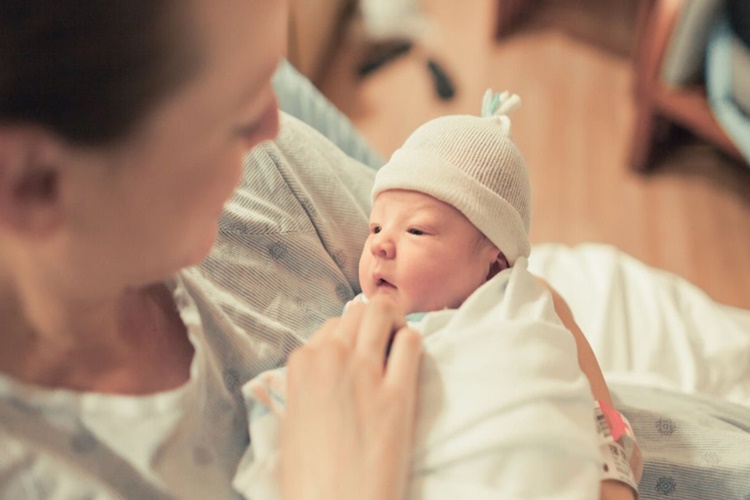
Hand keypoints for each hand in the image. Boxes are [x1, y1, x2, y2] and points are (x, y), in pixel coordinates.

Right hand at [281, 296, 422, 499]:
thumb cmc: (310, 478)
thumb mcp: (293, 423)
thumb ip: (307, 388)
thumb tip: (324, 376)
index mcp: (301, 366)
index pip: (333, 325)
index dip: (351, 337)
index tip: (361, 352)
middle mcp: (331, 358)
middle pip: (360, 311)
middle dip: (376, 322)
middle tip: (386, 345)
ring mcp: (364, 372)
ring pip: (384, 311)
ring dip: (396, 324)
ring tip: (400, 348)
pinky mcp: (397, 393)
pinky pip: (412, 342)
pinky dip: (415, 345)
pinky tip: (412, 364)